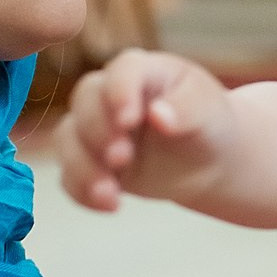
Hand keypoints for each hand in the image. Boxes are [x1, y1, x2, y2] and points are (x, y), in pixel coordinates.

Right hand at [60, 48, 238, 210]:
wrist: (206, 160)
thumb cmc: (207, 123)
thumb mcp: (207, 112)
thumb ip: (186, 109)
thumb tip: (159, 115)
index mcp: (145, 70)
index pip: (123, 70)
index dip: (120, 92)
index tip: (129, 120)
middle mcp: (111, 93)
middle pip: (85, 100)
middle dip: (98, 132)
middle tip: (122, 158)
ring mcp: (96, 127)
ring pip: (68, 138)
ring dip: (84, 167)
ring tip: (110, 194)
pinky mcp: (90, 161)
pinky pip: (69, 174)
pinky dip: (82, 191)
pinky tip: (109, 206)